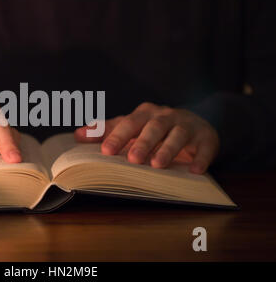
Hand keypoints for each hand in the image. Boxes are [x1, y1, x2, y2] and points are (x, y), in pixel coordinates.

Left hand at [74, 102, 218, 173]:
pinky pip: (206, 146)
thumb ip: (106, 130)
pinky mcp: (206, 137)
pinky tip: (195, 170)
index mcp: (145, 113)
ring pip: (178, 135)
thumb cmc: (154, 127)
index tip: (105, 151)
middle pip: (154, 127)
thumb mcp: (131, 126)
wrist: (193, 122)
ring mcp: (188, 125)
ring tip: (158, 165)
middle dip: (143, 142)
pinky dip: (202, 158)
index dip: (117, 136)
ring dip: (168, 149)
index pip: (129, 123)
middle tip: (133, 159)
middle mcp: (166, 116)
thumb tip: (77, 135)